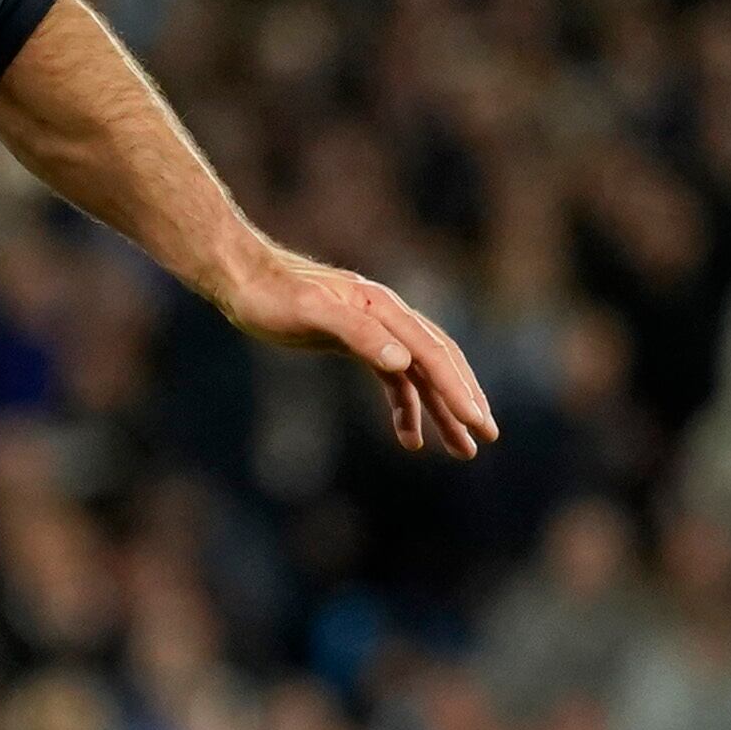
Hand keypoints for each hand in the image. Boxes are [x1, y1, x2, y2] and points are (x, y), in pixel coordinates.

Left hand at [217, 247, 497, 459]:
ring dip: (441, 411)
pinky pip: (395, 380)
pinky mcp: (358, 343)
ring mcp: (375, 331)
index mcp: (384, 308)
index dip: (457, 388)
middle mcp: (388, 318)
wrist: (243, 280)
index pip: (432, 353)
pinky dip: (407, 407)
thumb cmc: (272, 296)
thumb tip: (403, 362)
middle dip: (464, 401)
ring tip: (461, 450)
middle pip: (438, 363)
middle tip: (487, 438)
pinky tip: (410, 437)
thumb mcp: (311, 313)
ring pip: (420, 376)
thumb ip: (358, 334)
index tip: (477, 422)